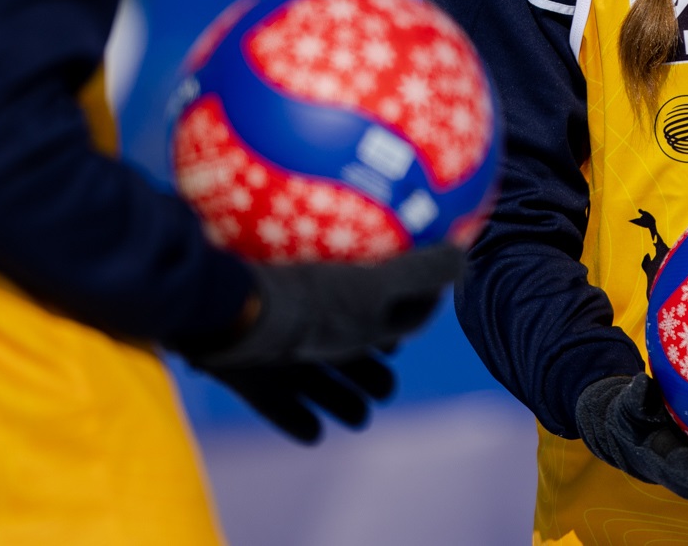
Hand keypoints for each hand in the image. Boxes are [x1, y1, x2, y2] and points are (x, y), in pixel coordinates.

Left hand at [183, 245, 465, 442]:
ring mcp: (268, 345)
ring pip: (310, 374)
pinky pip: (271, 398)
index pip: (367, 308)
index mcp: (333, 289)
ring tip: (358, 419)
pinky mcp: (241, 372)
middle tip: (387, 392)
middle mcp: (300, 313)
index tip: (403, 347)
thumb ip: (420, 276)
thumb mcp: (376, 291)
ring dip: (337, 397)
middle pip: (339, 345)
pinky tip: (314, 434)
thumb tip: (461, 252)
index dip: (389, 330)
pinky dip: (295, 415)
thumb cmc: (308, 304)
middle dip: (365, 369)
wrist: (226, 316)